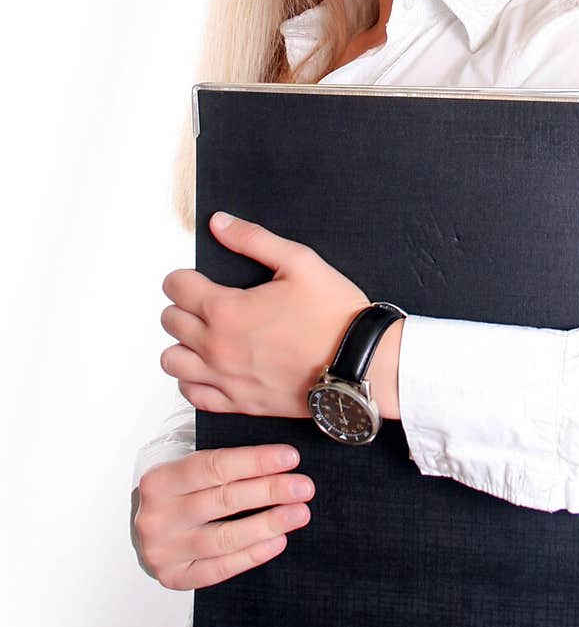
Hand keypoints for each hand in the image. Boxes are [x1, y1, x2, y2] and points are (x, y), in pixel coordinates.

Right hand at [133, 444, 313, 589]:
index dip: (255, 461)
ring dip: (267, 524)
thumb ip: (223, 464)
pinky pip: (219, 569)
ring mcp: (163, 551)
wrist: (147, 532)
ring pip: (224, 538)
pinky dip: (252, 555)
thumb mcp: (188, 471)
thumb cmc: (179, 495)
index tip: (291, 458)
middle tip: (303, 487)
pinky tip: (278, 541)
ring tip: (299, 513)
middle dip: (269, 492)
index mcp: (159, 480)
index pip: (213, 466)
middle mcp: (157, 517)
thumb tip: (278, 460)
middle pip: (222, 501)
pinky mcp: (174, 578)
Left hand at [159, 212, 373, 418]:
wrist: (359, 364)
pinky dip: (193, 380)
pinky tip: (211, 367)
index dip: (183, 277)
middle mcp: (218, 347)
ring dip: (182, 344)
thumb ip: (253, 239)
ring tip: (206, 335)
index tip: (197, 278)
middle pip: (170, 322)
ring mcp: (226, 378)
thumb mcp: (299, 262)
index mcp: (227, 310)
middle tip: (206, 302)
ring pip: (172, 361)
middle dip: (183, 306)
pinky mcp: (240, 403)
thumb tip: (219, 223)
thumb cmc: (334, 314)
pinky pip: (193, 395)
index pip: (176, 288)